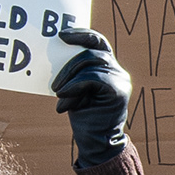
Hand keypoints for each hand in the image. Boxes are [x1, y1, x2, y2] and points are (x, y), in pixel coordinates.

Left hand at [51, 23, 128, 164]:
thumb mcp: (75, 88)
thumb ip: (75, 72)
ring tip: (59, 94)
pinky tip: (64, 98)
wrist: (96, 140)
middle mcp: (118, 72)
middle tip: (54, 83)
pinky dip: (74, 86)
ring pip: (90, 63)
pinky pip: (92, 78)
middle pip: (91, 52)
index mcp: (108, 69)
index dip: (82, 34)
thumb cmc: (83, 114)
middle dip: (68, 65)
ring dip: (69, 77)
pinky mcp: (118, 91)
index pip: (99, 42)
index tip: (61, 35)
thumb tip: (55, 52)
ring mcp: (120, 81)